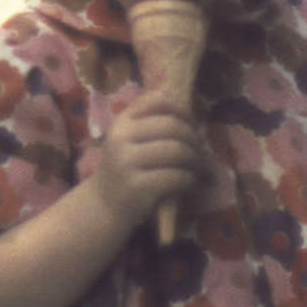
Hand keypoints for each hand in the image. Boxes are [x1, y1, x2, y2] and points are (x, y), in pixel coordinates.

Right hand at [93, 85, 206, 230]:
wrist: (104, 204)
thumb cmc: (126, 168)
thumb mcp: (129, 139)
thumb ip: (150, 119)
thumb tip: (186, 107)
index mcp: (121, 123)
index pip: (157, 102)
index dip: (182, 110)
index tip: (192, 123)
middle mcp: (120, 139)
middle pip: (173, 126)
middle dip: (194, 138)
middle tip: (201, 150)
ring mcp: (127, 163)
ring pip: (178, 151)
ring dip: (196, 159)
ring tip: (197, 167)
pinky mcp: (137, 187)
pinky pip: (177, 176)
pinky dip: (190, 179)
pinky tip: (188, 182)